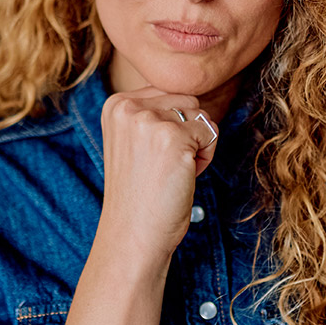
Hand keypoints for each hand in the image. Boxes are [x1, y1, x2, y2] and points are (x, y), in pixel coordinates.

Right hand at [98, 87, 218, 262]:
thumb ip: (151, 111)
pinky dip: (205, 157)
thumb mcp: (132, 139)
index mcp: (114, 104)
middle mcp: (128, 107)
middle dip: (186, 132)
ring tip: (172, 170)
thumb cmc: (139, 191)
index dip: (170, 125)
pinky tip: (183, 176)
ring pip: (201, 115)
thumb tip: (193, 94)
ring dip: (197, 144)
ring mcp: (149, 121)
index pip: (168, 92)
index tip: (151, 154)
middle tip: (163, 164)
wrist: (134, 232)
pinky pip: (211, 133)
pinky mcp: (174, 138)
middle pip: (186, 100)